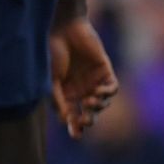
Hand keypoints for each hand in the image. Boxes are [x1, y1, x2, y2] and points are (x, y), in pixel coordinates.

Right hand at [50, 16, 118, 138]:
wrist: (64, 29)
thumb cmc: (52, 52)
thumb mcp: (51, 79)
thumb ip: (57, 99)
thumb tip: (66, 120)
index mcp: (64, 93)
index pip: (71, 115)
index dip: (74, 126)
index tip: (76, 134)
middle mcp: (79, 90)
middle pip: (88, 113)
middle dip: (88, 120)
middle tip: (85, 121)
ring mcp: (93, 81)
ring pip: (102, 103)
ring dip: (97, 106)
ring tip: (89, 101)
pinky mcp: (105, 71)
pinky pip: (112, 88)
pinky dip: (107, 93)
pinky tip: (99, 92)